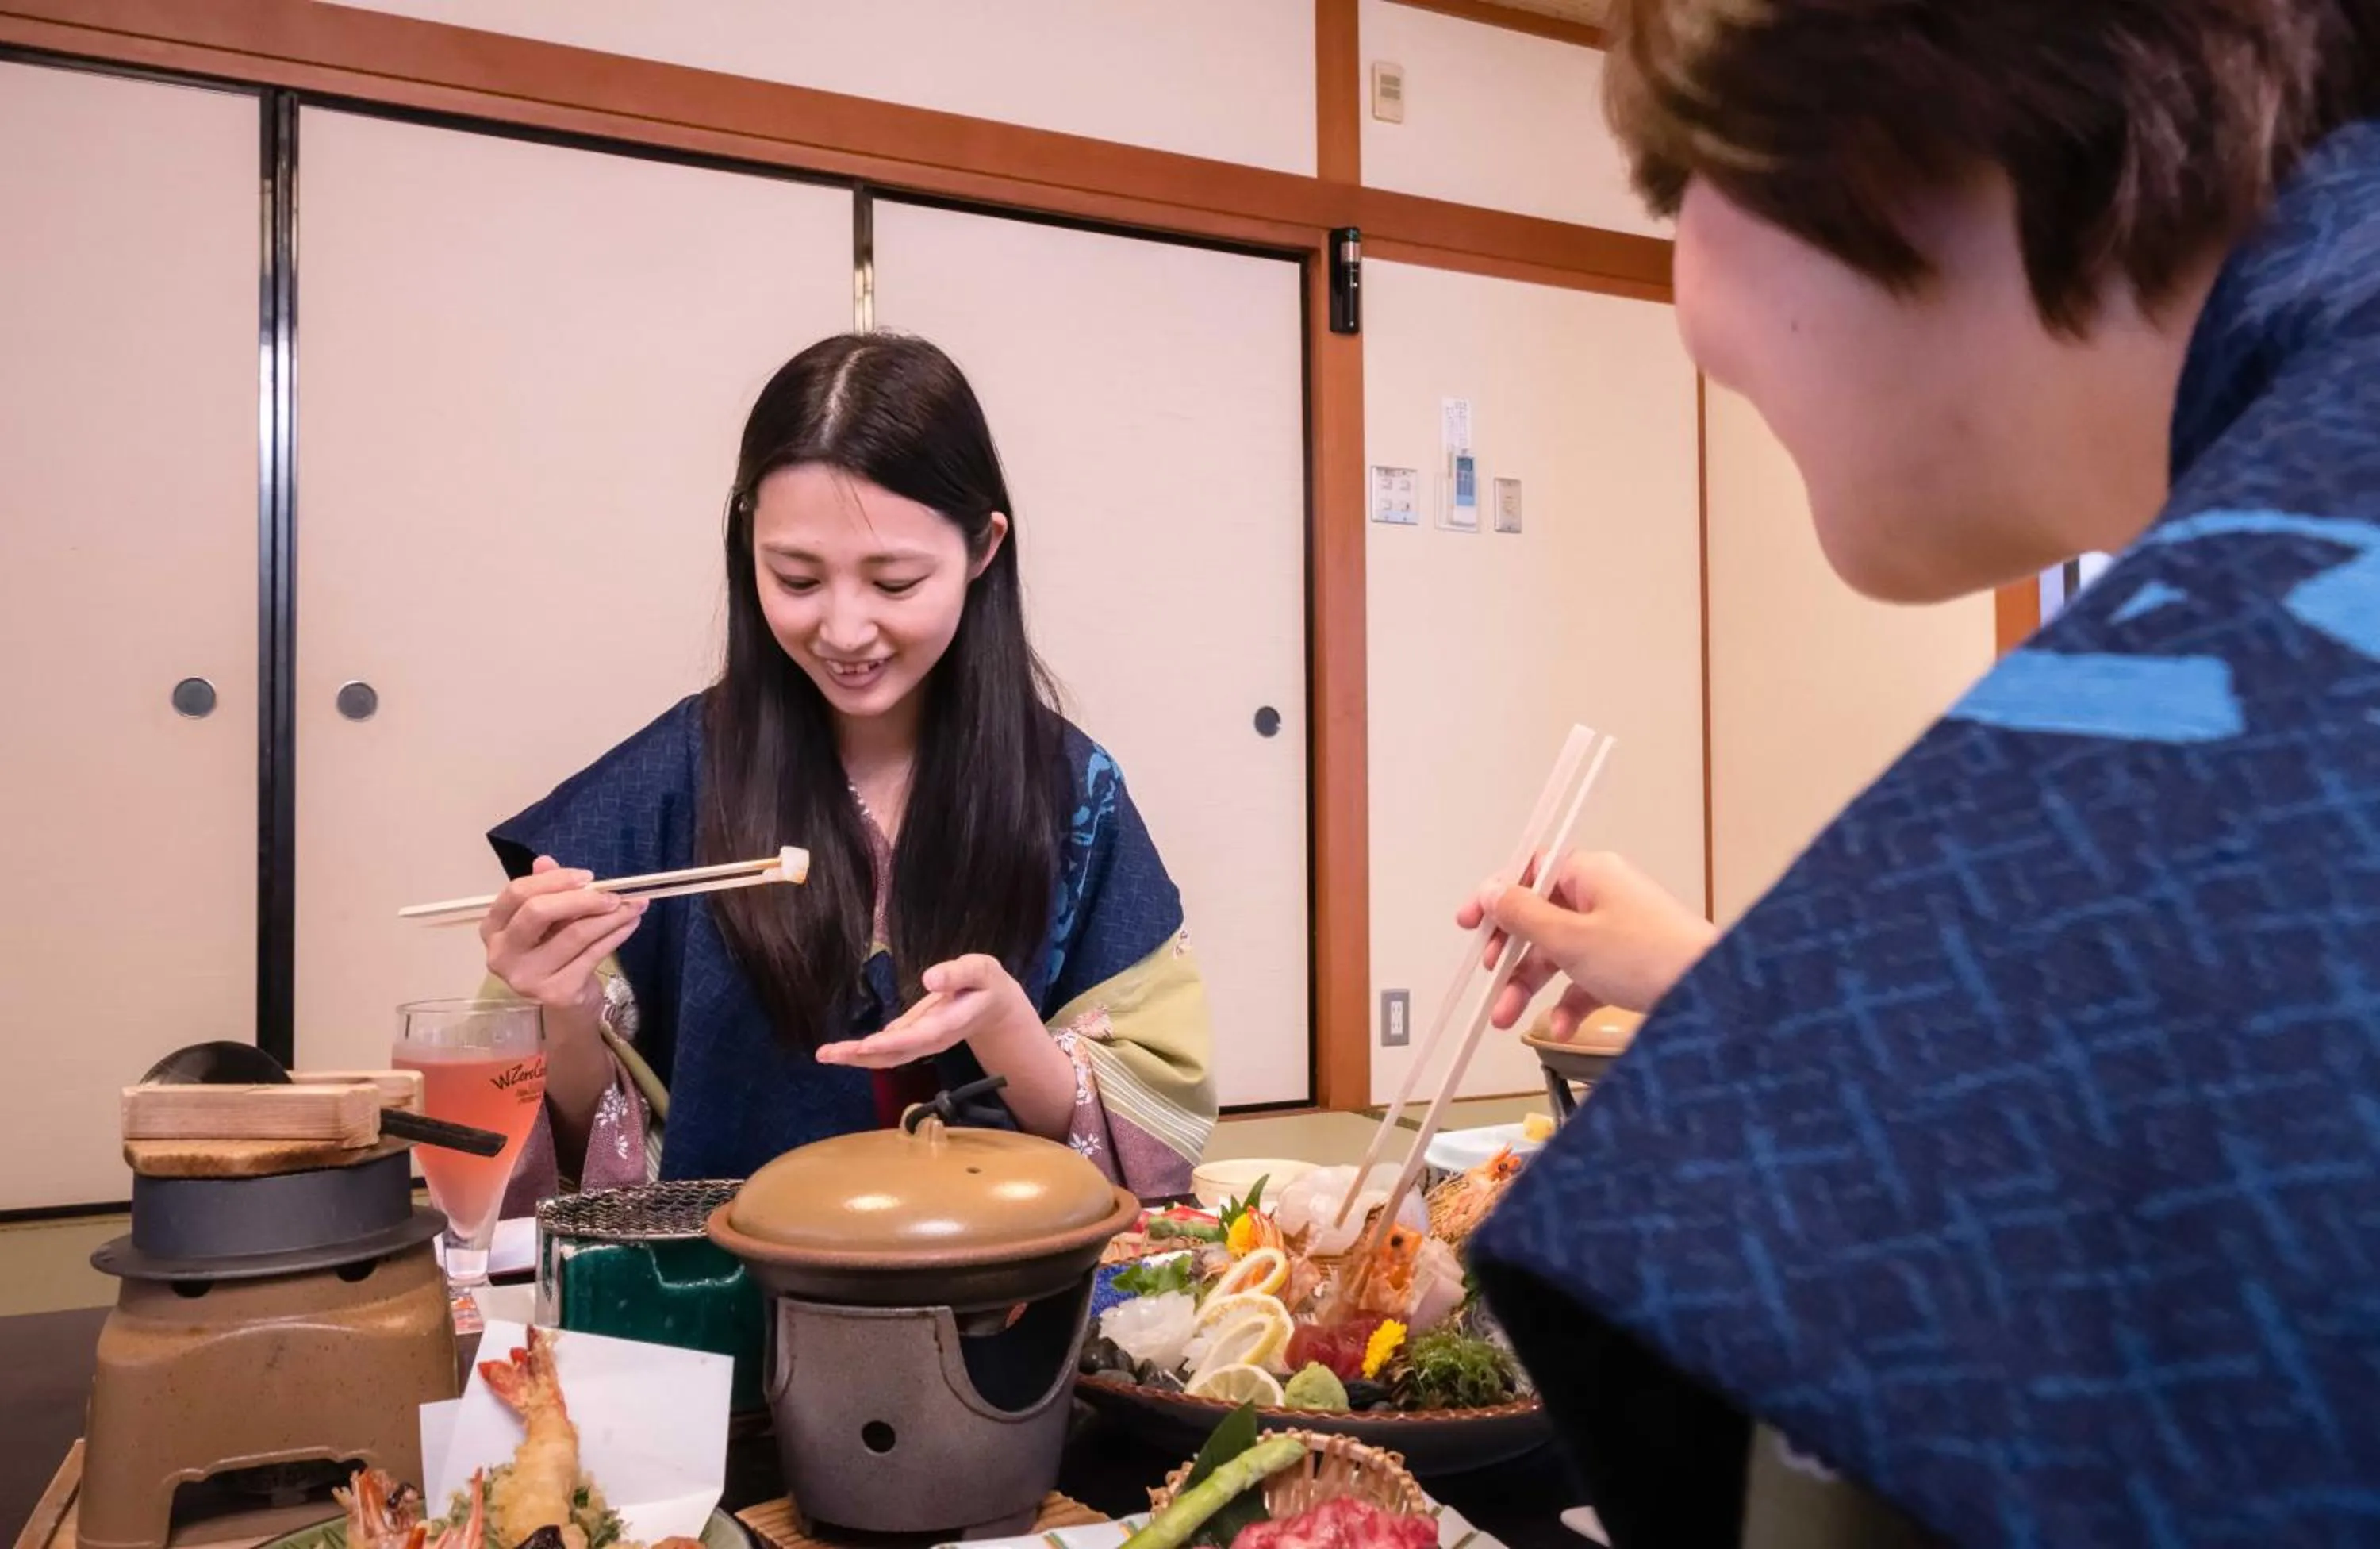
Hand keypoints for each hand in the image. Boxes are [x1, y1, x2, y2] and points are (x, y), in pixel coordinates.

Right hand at [481, 856, 646, 1019]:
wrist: (565, 1003)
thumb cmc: (553, 952)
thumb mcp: (547, 920)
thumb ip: (544, 890)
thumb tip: (545, 861)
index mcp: (493, 928)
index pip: (517, 893)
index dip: (554, 880)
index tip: (588, 877)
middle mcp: (502, 954)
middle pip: (538, 912)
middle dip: (582, 899)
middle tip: (613, 895)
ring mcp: (527, 976)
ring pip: (574, 934)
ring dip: (611, 916)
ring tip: (634, 905)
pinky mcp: (555, 992)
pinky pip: (593, 954)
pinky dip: (616, 935)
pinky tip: (630, 924)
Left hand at [815, 954, 1039, 1068]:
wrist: (993, 1005)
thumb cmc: (986, 983)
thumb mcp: (980, 970)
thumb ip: (958, 974)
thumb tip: (929, 978)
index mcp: (948, 1024)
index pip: (918, 1037)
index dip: (893, 1042)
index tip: (867, 1044)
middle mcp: (932, 1039)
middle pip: (895, 1054)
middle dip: (861, 1056)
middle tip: (827, 1054)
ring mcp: (921, 1042)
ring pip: (887, 1056)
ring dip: (856, 1057)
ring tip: (825, 1054)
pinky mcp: (913, 1037)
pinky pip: (886, 1050)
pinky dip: (862, 1052)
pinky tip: (841, 1051)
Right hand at [1455, 850, 1716, 1034]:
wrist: (1709, 992)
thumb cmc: (1649, 956)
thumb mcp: (1569, 938)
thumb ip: (1522, 916)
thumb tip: (1492, 894)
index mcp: (1589, 874)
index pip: (1529, 874)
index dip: (1496, 898)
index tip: (1471, 923)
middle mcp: (1602, 896)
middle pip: (1540, 919)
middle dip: (1510, 956)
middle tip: (1492, 978)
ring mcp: (1617, 931)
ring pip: (1559, 953)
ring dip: (1530, 986)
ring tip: (1507, 1017)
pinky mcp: (1629, 963)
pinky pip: (1585, 978)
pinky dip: (1568, 1002)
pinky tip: (1560, 1027)